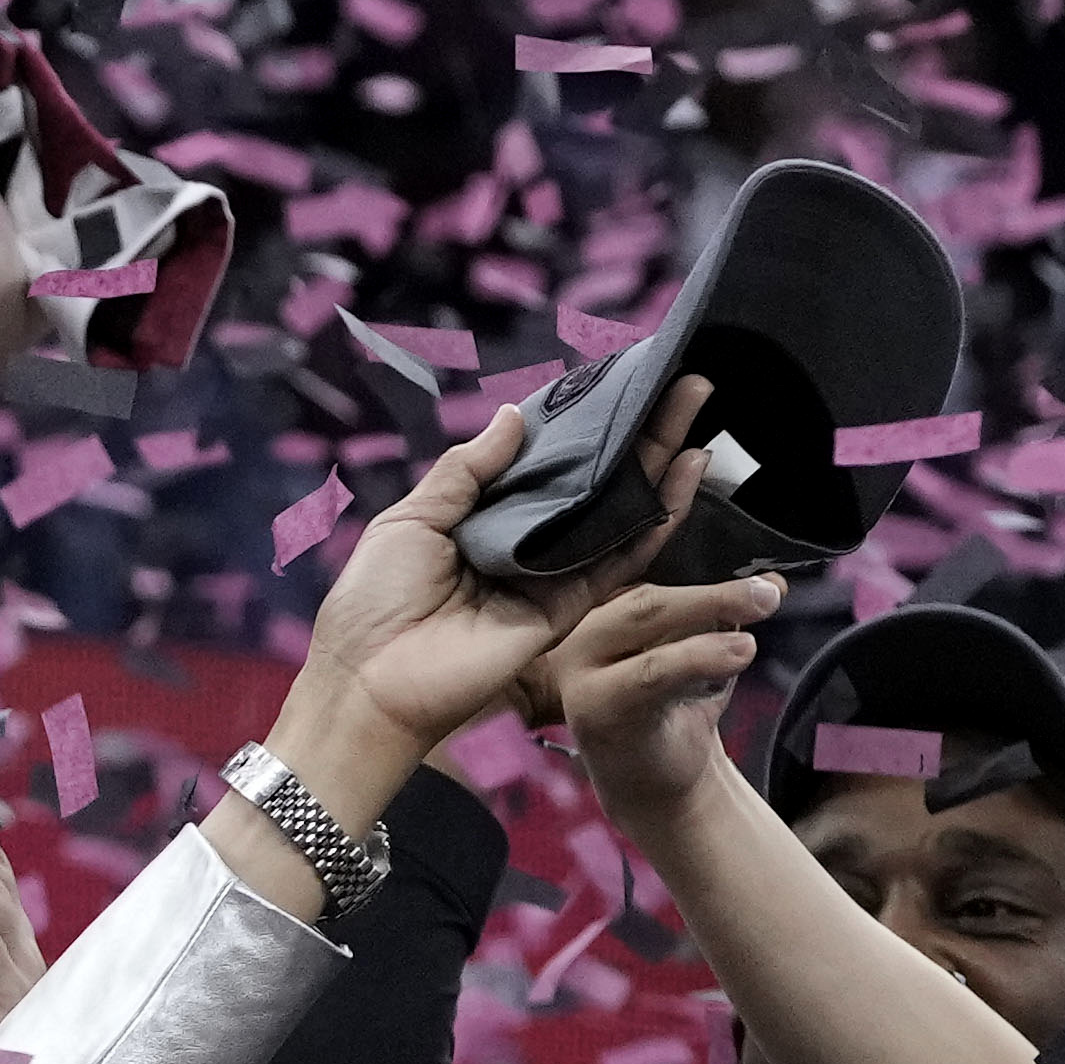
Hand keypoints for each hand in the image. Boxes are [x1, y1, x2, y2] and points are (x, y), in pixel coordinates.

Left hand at [293, 379, 711, 761]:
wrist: (370, 681)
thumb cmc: (373, 602)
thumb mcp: (410, 520)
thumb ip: (465, 471)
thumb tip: (513, 416)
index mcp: (482, 521)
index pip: (545, 465)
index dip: (581, 427)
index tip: (619, 382)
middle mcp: (523, 545)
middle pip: (593, 483)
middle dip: (639, 434)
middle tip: (682, 383)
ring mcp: (549, 578)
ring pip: (618, 516)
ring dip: (660, 464)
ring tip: (694, 406)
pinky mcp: (567, 610)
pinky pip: (620, 562)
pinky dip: (656, 521)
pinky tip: (684, 474)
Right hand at [521, 563, 789, 826]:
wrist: (653, 785)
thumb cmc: (672, 711)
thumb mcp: (700, 650)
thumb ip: (725, 614)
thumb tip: (771, 581)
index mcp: (595, 614)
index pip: (640, 572)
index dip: (679, 544)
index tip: (717, 531)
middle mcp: (576, 635)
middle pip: (644, 594)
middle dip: (711, 589)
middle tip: (767, 590)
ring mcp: (578, 672)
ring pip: (647, 620)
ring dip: (711, 609)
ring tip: (761, 614)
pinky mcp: (596, 708)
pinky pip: (653, 670)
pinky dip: (700, 656)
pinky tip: (739, 652)